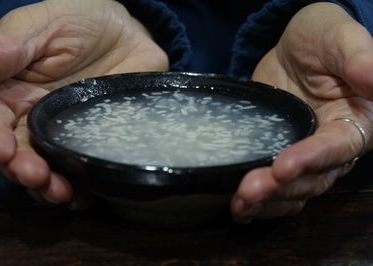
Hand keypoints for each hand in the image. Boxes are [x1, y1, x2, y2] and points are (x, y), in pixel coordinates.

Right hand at [0, 0, 167, 206]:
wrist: (125, 32)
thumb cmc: (78, 22)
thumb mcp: (41, 27)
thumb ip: (8, 49)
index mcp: (11, 94)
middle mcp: (33, 121)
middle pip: (17, 156)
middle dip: (21, 170)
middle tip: (35, 176)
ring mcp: (66, 135)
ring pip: (48, 170)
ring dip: (49, 187)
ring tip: (60, 193)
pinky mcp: (95, 141)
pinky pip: (84, 169)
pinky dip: (82, 187)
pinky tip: (84, 197)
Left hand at [230, 3, 372, 222]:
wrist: (294, 49)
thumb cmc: (322, 37)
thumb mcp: (339, 37)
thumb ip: (358, 58)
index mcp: (355, 122)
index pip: (337, 148)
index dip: (312, 159)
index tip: (282, 166)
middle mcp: (331, 147)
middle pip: (312, 178)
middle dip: (280, 188)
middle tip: (248, 189)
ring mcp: (303, 155)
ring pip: (293, 191)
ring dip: (267, 202)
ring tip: (240, 204)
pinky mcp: (278, 156)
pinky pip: (275, 188)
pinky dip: (259, 203)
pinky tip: (239, 208)